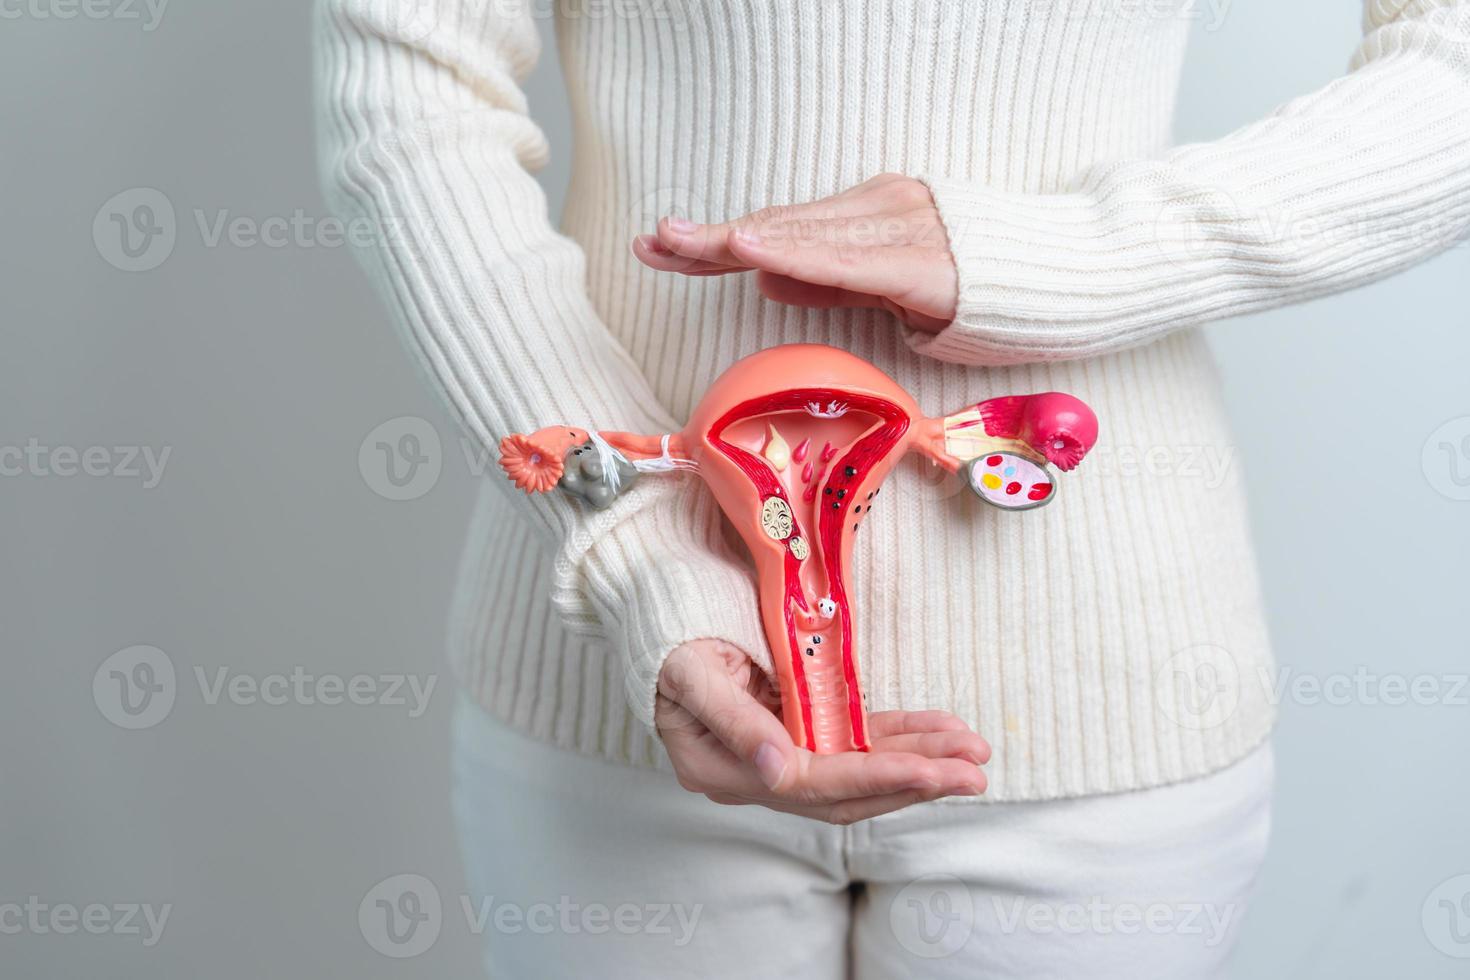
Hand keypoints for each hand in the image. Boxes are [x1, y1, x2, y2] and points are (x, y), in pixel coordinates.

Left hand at [632, 173, 957, 333]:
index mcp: (867, 215)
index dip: (718, 240)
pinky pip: (847, 260)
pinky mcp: (920, 261)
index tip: (663, 247)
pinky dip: (795, 254)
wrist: (1060, 279)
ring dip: (735, 240)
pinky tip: (750, 247)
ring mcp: (900, 228)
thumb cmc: (977, 287)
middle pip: (780, 227)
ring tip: (677, 243)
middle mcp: (878, 208)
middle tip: (652, 244)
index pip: (780, 228)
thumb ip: (828, 283)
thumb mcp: (888, 289)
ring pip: (803, 237)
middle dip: (710, 240)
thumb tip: (765, 280)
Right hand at [655, 639, 989, 824]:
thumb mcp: (691, 673)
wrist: (655, 615)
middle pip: (844, 791)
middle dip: (914, 780)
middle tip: (975, 772)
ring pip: (857, 770)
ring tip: (972, 753)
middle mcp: (754, 774)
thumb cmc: (666, 639)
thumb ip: (735, 722)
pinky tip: (938, 733)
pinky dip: (896, 738)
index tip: (930, 771)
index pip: (810, 785)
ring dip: (917, 761)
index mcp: (722, 768)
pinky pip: (852, 743)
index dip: (875, 778)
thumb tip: (779, 774)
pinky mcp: (794, 731)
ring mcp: (776, 756)